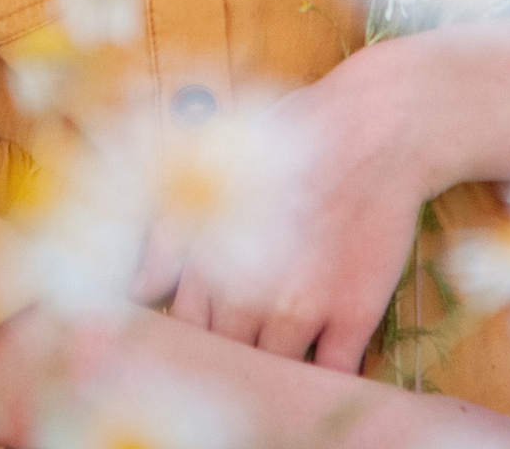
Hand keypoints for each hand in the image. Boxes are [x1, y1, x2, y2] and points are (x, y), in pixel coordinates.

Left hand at [130, 54, 435, 371]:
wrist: (371, 129)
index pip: (185, 335)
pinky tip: (319, 364)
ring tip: (280, 349)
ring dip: (274, 370)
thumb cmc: (289, 140)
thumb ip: (169, 237)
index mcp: (211, 261)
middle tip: (243, 338)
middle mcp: (249, 295)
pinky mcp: (353, 316)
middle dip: (230, 357)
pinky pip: (330, 376)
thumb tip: (137, 293)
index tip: (200, 338)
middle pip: (228, 359)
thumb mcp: (212, 173)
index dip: (190, 341)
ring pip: (275, 373)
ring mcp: (303, 310)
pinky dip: (321, 380)